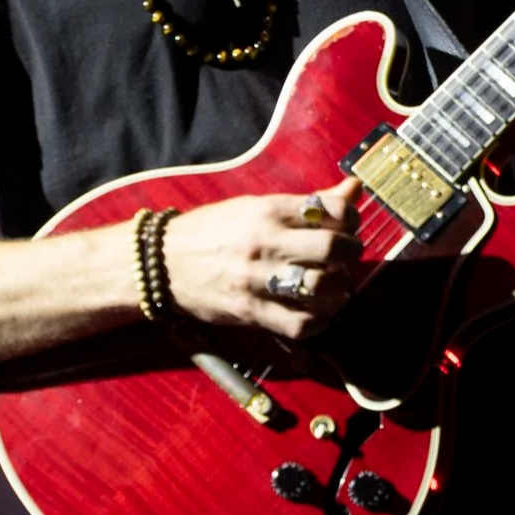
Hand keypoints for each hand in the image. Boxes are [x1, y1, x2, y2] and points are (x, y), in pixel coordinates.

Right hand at [156, 177, 365, 339]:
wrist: (160, 261)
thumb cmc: (213, 230)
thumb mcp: (256, 206)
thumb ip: (309, 203)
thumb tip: (354, 189)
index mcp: (268, 210)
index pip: (331, 210)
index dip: (351, 220)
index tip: (347, 227)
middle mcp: (264, 242)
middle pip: (332, 249)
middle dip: (350, 254)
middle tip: (346, 258)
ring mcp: (255, 279)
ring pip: (320, 288)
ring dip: (338, 290)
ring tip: (334, 286)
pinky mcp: (248, 312)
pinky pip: (298, 324)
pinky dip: (318, 322)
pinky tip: (318, 312)